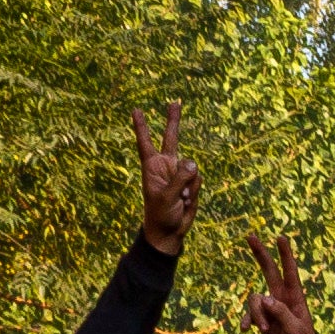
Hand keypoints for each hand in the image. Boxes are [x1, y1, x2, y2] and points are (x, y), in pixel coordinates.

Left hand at [134, 105, 201, 255]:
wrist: (170, 231)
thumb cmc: (160, 215)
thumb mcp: (166, 197)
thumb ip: (180, 178)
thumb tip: (193, 162)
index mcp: (151, 167)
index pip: (145, 143)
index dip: (141, 127)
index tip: (136, 110)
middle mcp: (165, 166)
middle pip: (171, 138)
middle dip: (173, 120)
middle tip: (175, 102)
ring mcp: (179, 173)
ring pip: (192, 167)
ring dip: (189, 185)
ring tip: (180, 199)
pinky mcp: (191, 182)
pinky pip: (198, 179)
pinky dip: (194, 191)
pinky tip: (186, 201)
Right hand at [242, 228, 322, 333]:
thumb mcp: (296, 330)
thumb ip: (282, 313)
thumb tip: (265, 298)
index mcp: (295, 296)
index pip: (290, 271)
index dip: (286, 255)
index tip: (281, 238)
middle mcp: (281, 297)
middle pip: (269, 270)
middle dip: (260, 253)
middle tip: (250, 236)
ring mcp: (269, 306)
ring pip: (255, 299)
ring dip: (257, 314)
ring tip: (267, 330)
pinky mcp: (261, 316)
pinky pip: (249, 313)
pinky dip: (248, 320)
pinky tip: (246, 331)